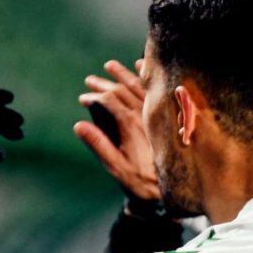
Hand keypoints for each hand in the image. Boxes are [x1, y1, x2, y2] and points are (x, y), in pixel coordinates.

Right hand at [75, 59, 160, 200]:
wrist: (174, 187)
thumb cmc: (141, 181)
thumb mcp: (115, 166)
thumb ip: (98, 144)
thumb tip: (78, 125)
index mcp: (130, 124)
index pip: (109, 100)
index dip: (94, 97)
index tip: (83, 99)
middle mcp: (145, 114)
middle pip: (122, 90)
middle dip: (104, 83)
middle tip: (90, 80)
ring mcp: (157, 113)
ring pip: (139, 86)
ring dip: (124, 74)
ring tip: (110, 65)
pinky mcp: (168, 115)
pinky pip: (156, 90)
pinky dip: (147, 77)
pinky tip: (141, 66)